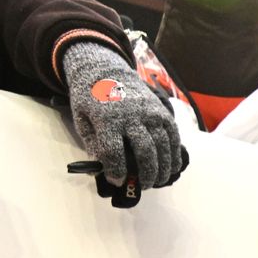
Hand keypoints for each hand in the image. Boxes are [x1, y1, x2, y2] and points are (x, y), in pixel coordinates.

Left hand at [61, 41, 187, 188]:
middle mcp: (132, 116)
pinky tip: (173, 167)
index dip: (116, 170)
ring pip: (162, 145)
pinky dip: (175, 153)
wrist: (105, 71)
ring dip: (163, 167)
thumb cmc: (90, 100)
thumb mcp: (82, 120)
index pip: (114, 151)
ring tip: (159, 180)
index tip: (117, 180)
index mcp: (107, 119)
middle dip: (146, 173)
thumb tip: (107, 167)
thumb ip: (94, 143)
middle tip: (144, 186)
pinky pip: (173, 136)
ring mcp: (150, 113)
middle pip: (144, 150)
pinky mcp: (162, 112)